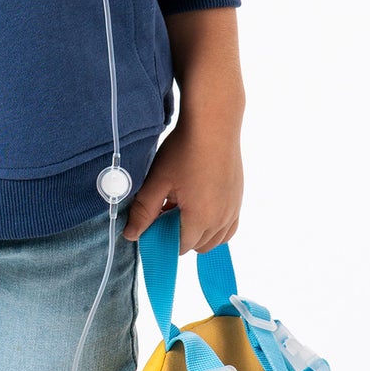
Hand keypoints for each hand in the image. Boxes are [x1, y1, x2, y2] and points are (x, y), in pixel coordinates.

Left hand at [124, 7, 244, 244]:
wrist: (214, 124)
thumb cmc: (183, 151)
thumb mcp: (157, 182)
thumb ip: (143, 212)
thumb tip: (131, 236)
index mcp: (201, 219)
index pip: (180, 246)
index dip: (163, 239)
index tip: (152, 223)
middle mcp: (222, 219)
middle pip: (198, 245)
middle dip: (180, 235)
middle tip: (165, 209)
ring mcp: (234, 208)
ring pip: (216, 238)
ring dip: (198, 231)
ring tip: (181, 205)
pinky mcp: (239, 197)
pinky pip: (229, 225)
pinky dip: (214, 224)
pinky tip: (199, 203)